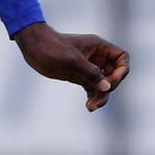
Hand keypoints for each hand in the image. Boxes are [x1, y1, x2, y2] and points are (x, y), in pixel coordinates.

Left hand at [12, 22, 129, 111]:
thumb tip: (108, 87)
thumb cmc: (52, 48)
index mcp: (99, 47)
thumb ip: (91, 74)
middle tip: (99, 95)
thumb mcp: (73, 61)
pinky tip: (89, 107)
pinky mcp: (79, 76)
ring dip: (101, 96)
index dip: (121, 70)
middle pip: (114, 74)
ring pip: (103, 84)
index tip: (111, 81)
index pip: (122, 58)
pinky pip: (92, 88)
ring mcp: (88, 67)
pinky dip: (92, 97)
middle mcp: (96, 57)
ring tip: (91, 107)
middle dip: (110, 87)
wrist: (32, 48)